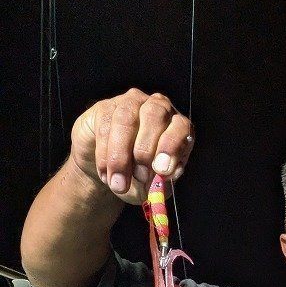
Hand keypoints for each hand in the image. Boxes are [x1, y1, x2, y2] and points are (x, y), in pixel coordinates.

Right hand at [70, 88, 193, 204]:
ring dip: (121, 156)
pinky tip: (105, 175)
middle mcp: (156, 107)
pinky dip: (104, 155)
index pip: (180, 126)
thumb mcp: (157, 183)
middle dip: (145, 150)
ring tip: (119, 184)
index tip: (162, 170)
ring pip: (125, 120)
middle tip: (140, 177)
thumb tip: (164, 175)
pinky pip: (104, 127)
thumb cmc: (140, 176)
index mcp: (177, 125)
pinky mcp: (105, 107)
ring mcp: (130, 103)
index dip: (171, 146)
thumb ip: (164, 180)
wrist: (110, 173)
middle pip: (153, 115)